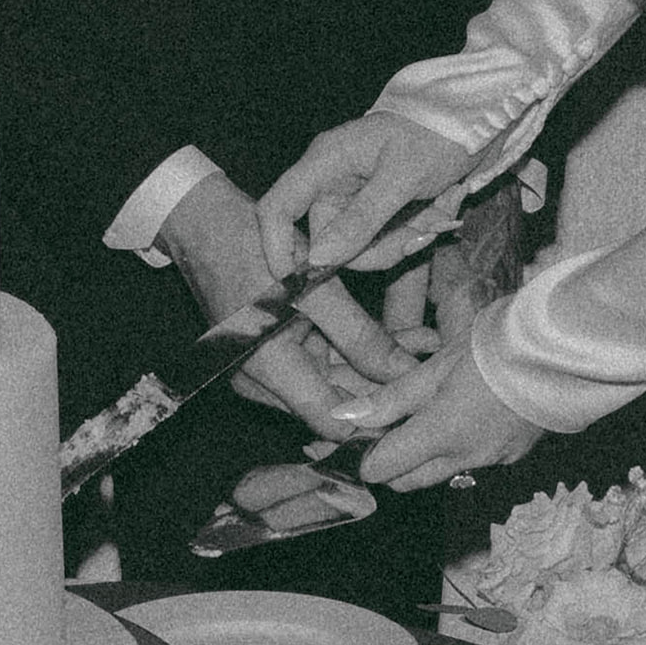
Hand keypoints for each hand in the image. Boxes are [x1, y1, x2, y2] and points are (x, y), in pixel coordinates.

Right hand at [156, 167, 417, 438]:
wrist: (204, 223)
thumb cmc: (249, 244)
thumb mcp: (312, 284)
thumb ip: (360, 334)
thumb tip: (406, 374)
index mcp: (268, 369)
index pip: (332, 420)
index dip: (378, 422)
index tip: (424, 411)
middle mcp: (265, 381)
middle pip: (338, 402)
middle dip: (389, 389)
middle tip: (440, 376)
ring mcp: (271, 368)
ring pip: (338, 379)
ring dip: (383, 367)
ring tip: (433, 349)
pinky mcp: (280, 351)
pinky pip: (328, 359)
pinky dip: (363, 350)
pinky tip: (408, 338)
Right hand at [258, 113, 477, 276]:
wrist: (471, 124)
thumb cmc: (436, 135)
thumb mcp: (402, 178)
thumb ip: (360, 220)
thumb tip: (319, 259)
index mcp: (324, 162)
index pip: (276, 208)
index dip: (275, 247)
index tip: (296, 283)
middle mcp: (330, 181)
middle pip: (328, 241)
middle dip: (376, 250)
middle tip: (419, 235)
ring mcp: (351, 197)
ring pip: (359, 248)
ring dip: (400, 242)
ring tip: (436, 217)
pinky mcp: (372, 208)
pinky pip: (380, 240)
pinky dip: (409, 235)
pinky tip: (435, 215)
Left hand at [333, 340, 544, 490]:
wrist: (568, 347)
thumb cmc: (497, 345)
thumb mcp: (438, 365)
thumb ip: (393, 398)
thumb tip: (347, 418)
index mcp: (442, 434)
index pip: (385, 469)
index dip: (365, 456)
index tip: (361, 435)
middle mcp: (466, 458)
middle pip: (410, 481)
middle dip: (391, 464)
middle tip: (386, 428)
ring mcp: (495, 460)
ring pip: (443, 472)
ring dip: (426, 456)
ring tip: (429, 413)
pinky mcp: (517, 454)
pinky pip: (475, 461)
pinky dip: (460, 448)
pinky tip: (467, 415)